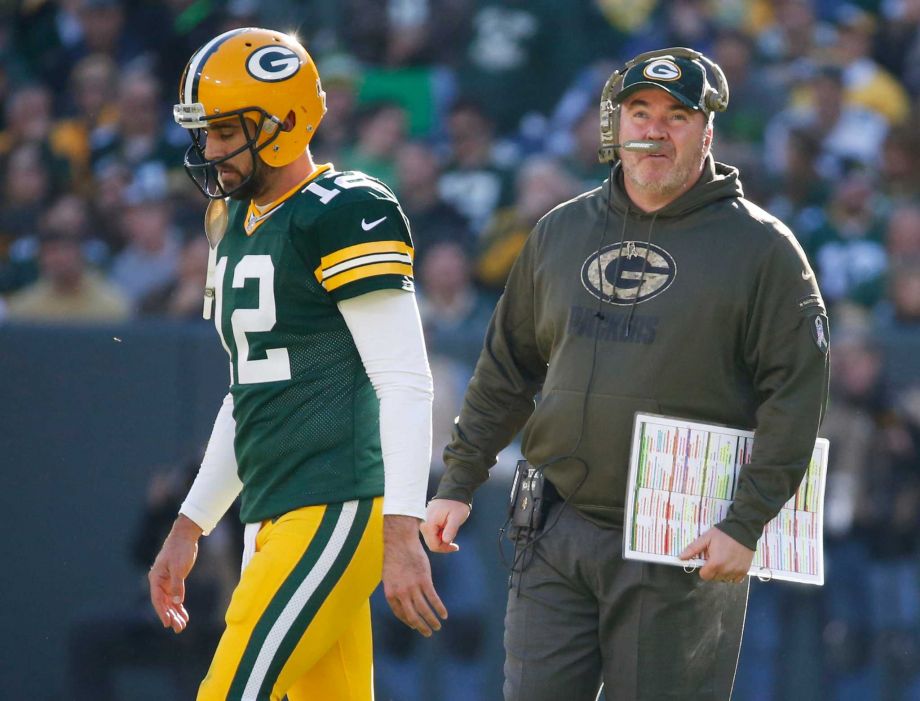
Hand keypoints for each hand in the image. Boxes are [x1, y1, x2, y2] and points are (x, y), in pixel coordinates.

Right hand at [148, 515, 201, 632]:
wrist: (185, 537)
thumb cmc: (179, 550)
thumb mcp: (178, 567)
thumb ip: (177, 584)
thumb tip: (177, 601)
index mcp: (156, 579)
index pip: (158, 600)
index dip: (162, 612)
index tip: (167, 623)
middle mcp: (159, 583)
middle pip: (164, 604)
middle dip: (171, 616)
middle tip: (178, 628)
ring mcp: (167, 582)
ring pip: (170, 602)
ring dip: (175, 613)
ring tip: (181, 626)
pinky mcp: (175, 581)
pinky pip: (176, 597)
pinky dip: (179, 606)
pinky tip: (184, 615)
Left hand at [382, 515, 447, 636]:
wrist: (400, 542)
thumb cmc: (395, 557)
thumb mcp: (389, 576)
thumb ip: (395, 589)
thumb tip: (403, 600)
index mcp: (390, 593)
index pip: (400, 614)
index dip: (408, 621)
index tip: (415, 625)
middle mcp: (401, 593)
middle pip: (412, 616)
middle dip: (421, 627)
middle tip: (428, 633)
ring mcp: (412, 587)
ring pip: (424, 610)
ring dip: (432, 620)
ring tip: (437, 626)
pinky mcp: (424, 580)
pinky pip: (433, 598)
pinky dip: (439, 608)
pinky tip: (444, 614)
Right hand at [420, 498, 470, 553]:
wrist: (454, 491)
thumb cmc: (456, 504)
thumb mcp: (457, 517)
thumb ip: (450, 530)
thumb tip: (445, 541)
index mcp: (430, 523)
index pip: (434, 545)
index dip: (445, 549)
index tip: (456, 547)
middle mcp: (424, 523)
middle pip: (431, 543)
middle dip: (443, 545)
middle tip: (455, 544)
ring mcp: (424, 521)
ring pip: (431, 538)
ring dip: (441, 540)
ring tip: (451, 533)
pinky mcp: (427, 520)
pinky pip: (431, 532)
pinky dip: (439, 535)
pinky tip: (447, 530)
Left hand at [679, 527, 753, 583]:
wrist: (743, 529)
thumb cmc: (722, 534)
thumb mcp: (705, 539)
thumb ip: (693, 549)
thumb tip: (680, 558)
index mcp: (715, 564)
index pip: (704, 576)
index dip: (703, 569)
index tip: (706, 561)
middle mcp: (726, 570)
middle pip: (714, 578)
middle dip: (712, 571)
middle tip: (715, 559)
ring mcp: (736, 572)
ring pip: (724, 580)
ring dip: (722, 573)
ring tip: (723, 561)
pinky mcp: (745, 571)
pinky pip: (735, 580)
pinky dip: (732, 575)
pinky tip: (731, 565)